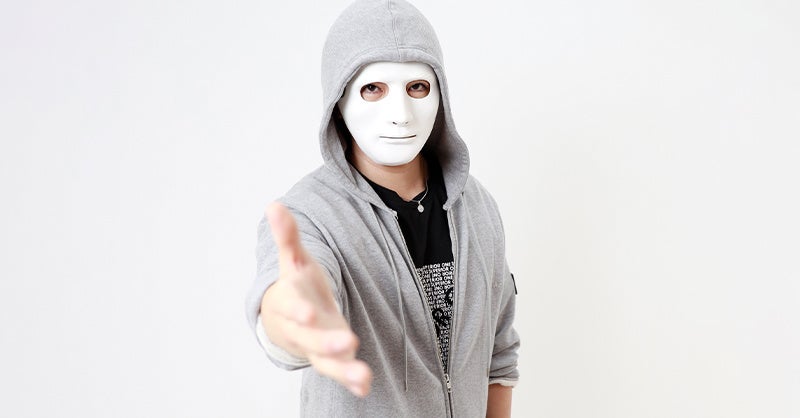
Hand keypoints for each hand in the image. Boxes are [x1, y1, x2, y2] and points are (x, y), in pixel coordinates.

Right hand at [260, 203, 372, 396]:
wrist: (288, 322)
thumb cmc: (296, 287)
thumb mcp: (293, 261)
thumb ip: (288, 236)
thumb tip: (274, 205)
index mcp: (290, 304)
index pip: (291, 308)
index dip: (298, 311)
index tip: (308, 312)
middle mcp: (302, 329)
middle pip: (310, 339)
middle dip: (327, 341)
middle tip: (348, 341)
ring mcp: (317, 347)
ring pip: (326, 362)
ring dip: (343, 369)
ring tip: (361, 375)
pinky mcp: (332, 359)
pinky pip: (340, 373)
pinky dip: (352, 380)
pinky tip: (365, 385)